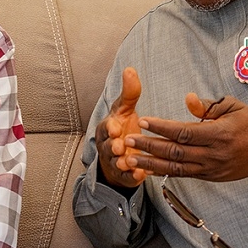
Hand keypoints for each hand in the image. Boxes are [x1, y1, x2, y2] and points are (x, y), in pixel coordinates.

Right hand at [94, 67, 147, 188]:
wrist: (120, 155)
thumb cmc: (122, 129)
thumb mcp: (125, 110)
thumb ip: (130, 93)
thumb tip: (130, 69)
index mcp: (108, 129)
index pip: (106, 127)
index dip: (110, 128)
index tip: (116, 127)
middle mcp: (109, 146)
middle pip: (109, 147)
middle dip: (114, 146)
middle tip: (120, 145)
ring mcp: (116, 162)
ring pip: (116, 163)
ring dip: (121, 162)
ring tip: (128, 161)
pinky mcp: (125, 175)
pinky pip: (127, 177)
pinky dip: (132, 177)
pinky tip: (140, 175)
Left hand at [123, 94, 247, 182]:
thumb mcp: (232, 107)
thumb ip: (208, 106)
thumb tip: (187, 98)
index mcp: (219, 134)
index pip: (184, 132)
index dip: (161, 128)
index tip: (143, 121)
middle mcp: (214, 154)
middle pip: (176, 151)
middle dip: (150, 146)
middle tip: (128, 141)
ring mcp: (211, 168)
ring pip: (176, 168)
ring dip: (151, 163)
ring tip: (130, 158)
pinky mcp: (210, 177)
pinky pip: (183, 175)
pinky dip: (164, 172)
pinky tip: (148, 168)